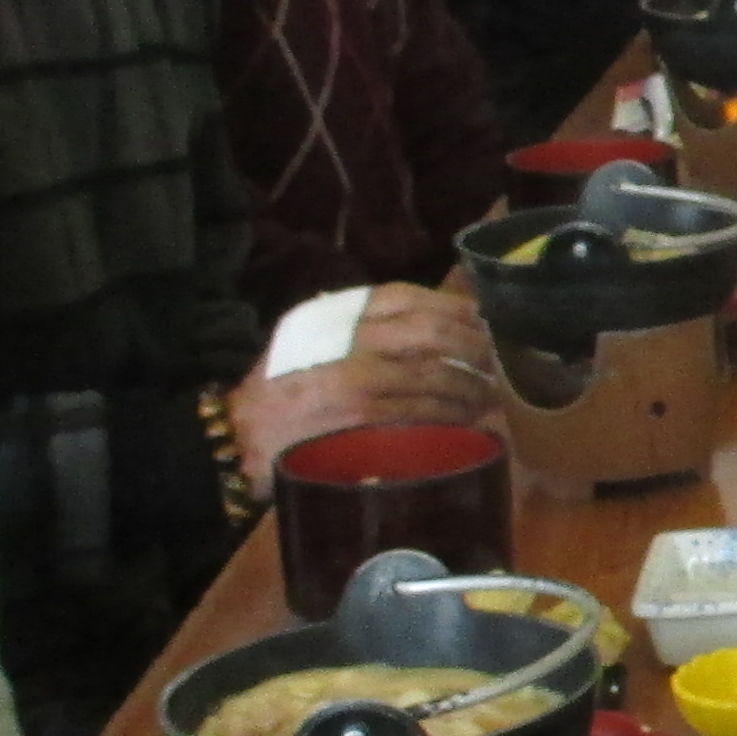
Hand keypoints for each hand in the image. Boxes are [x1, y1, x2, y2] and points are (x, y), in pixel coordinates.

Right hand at [229, 286, 495, 488]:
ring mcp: (356, 379)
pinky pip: (424, 413)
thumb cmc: (279, 391)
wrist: (237, 439)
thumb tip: (425, 322)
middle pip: (432, 332)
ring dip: (472, 386)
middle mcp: (346, 339)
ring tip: (491, 395)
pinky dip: (455, 416)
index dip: (454, 307)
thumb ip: (355, 326)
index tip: (482, 319)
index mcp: (333, 314)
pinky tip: (472, 420)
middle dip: (474, 345)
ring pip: (435, 374)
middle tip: (498, 361)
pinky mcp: (362, 420)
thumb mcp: (306, 339)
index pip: (405, 296)